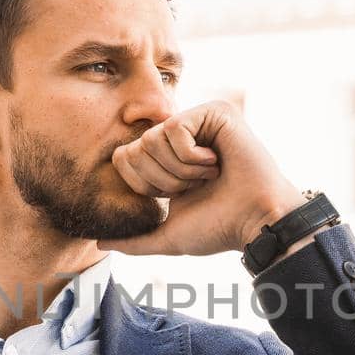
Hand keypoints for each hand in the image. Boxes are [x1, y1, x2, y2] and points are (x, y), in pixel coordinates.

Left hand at [99, 100, 305, 257]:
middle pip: (136, 147)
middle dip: (163, 178)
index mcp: (168, 158)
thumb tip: (99, 243)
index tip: (178, 196)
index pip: (124, 157)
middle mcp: (181, 135)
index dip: (144, 183)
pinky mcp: (215, 111)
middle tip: (196, 185)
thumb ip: (134, 239)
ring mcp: (198, 120)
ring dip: (180, 169)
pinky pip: (175, 127)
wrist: (255, 222)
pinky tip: (217, 161)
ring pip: (154, 137)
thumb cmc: (219, 228)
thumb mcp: (168, 235)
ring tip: (209, 175)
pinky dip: (192, 156)